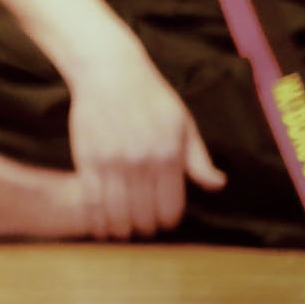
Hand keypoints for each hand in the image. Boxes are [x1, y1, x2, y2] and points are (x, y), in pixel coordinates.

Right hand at [63, 39, 224, 238]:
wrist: (109, 71)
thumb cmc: (151, 96)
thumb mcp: (183, 123)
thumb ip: (198, 159)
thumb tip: (218, 185)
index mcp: (169, 155)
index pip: (171, 208)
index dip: (168, 221)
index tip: (164, 221)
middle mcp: (141, 162)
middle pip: (143, 216)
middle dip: (145, 228)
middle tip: (143, 227)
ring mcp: (112, 162)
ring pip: (117, 213)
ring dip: (121, 230)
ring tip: (123, 232)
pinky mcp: (86, 159)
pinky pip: (91, 201)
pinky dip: (97, 221)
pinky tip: (100, 228)